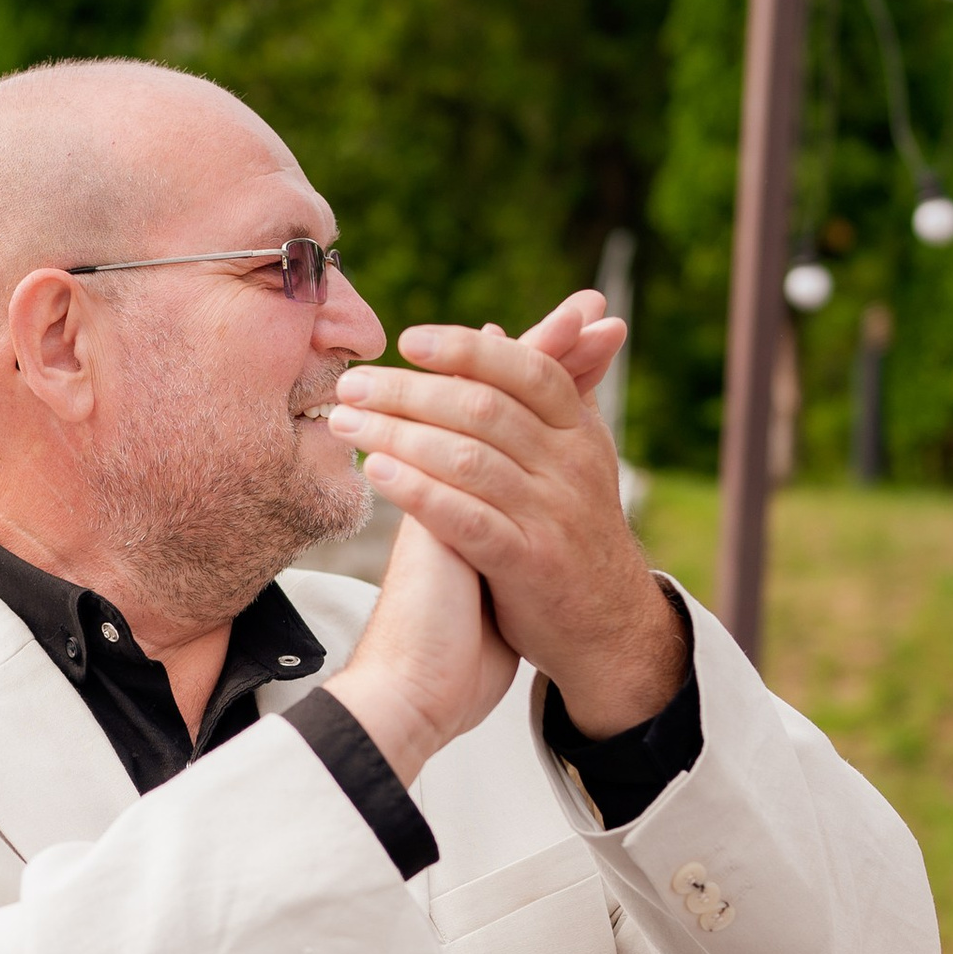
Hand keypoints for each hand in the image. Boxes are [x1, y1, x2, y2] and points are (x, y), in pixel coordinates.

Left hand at [328, 294, 687, 737]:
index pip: (524, 370)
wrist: (607, 625)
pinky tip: (375, 472)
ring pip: (467, 459)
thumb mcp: (573, 453)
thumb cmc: (572, 527)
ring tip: (345, 423)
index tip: (407, 341)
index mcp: (580, 431)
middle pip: (483, 409)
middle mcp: (572, 466)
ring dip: (397, 434)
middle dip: (409, 391)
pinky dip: (417, 491)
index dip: (465, 351)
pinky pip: (466, 518)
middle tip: (351, 385)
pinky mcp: (530, 563)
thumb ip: (537, 393)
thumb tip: (491, 329)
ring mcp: (553, 514)